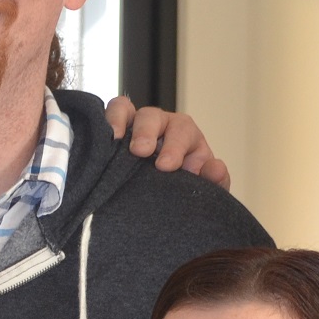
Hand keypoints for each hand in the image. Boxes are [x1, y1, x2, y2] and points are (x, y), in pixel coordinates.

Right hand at [105, 97, 230, 187]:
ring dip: (121, 121)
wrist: (160, 208)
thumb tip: (216, 168)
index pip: (183, 132)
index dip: (175, 146)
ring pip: (128, 110)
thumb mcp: (203, 191)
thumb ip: (215, 181)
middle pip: (154, 117)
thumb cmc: (182, 193)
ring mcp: (135, 128)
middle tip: (141, 151)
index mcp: (185, 138)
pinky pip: (108, 116)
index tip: (166, 166)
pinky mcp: (114, 132)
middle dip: (148, 132)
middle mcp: (160, 128)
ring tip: (115, 140)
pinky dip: (105, 120)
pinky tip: (102, 140)